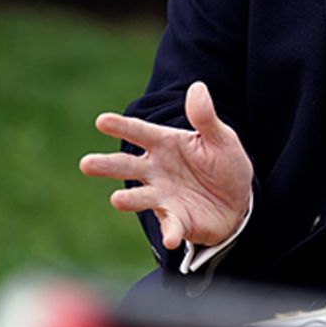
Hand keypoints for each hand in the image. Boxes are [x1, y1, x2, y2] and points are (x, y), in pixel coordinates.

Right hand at [80, 81, 252, 249]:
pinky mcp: (177, 221)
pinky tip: (171, 239)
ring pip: (140, 197)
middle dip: (107, 165)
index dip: (122, 127)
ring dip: (130, 200)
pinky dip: (170, 232)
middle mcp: (157, 170)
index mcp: (166, 144)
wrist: (239, 200)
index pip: (141, 132)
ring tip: (117, 200)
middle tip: (86, 163)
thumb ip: (205, 117)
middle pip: (127, 166)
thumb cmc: (224, 164)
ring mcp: (163, 196)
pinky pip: (172, 226)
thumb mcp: (221, 138)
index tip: (101, 121)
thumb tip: (197, 87)